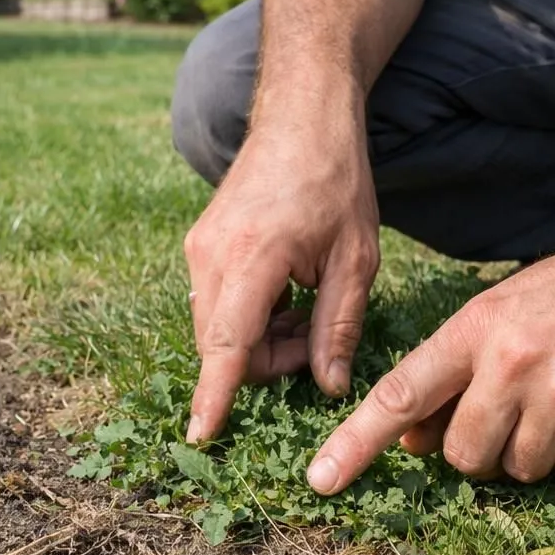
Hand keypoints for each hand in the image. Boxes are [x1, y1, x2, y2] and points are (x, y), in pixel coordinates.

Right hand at [184, 128, 380, 441]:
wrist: (300, 118)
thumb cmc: (336, 182)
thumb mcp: (356, 260)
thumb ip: (339, 327)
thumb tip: (328, 387)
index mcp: (253, 258)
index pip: (228, 345)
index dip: (216, 396)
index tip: (201, 436)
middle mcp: (211, 256)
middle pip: (224, 347)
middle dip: (267, 362)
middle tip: (316, 340)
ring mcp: (199, 249)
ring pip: (219, 330)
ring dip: (260, 340)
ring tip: (307, 312)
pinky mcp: (199, 246)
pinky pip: (217, 306)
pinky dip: (249, 318)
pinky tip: (287, 296)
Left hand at [306, 215, 554, 492]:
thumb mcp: (502, 312)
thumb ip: (455, 372)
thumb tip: (409, 438)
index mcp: (475, 330)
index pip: (401, 394)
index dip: (357, 443)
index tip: (321, 480)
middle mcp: (512, 362)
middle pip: (461, 456)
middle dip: (477, 452)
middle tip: (509, 415)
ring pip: (517, 471)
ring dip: (532, 453)